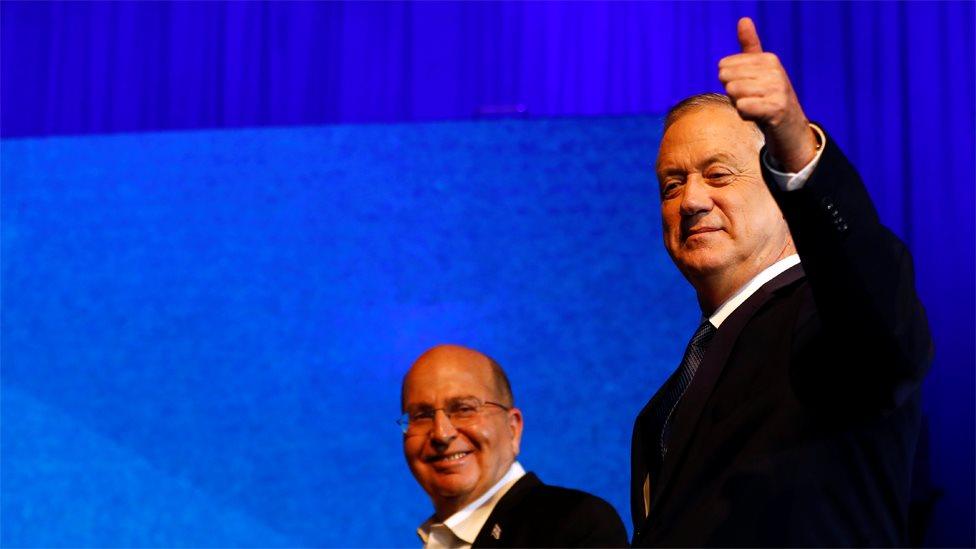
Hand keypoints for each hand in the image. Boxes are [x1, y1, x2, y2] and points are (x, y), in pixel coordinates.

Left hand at [718, 17, 818, 171]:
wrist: (790, 128)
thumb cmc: (769, 98)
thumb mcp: (759, 71)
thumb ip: (750, 46)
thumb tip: (743, 19)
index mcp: (769, 59)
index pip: (724, 66)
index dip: (730, 81)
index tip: (749, 89)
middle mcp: (775, 71)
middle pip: (727, 80)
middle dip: (733, 95)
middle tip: (752, 100)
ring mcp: (778, 89)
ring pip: (734, 94)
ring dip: (739, 106)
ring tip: (756, 108)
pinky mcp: (776, 109)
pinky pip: (742, 108)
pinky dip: (744, 115)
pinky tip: (757, 117)